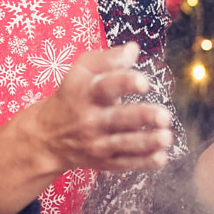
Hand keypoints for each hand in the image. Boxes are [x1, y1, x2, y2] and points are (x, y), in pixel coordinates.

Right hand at [20, 43, 172, 173]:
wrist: (47, 136)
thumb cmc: (72, 95)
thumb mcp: (81, 71)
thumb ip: (108, 59)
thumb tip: (134, 49)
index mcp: (86, 92)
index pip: (105, 87)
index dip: (125, 83)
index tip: (144, 82)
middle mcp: (90, 119)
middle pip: (118, 118)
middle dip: (142, 117)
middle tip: (165, 116)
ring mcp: (97, 143)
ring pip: (123, 144)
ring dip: (147, 142)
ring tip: (167, 137)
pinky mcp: (104, 162)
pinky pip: (125, 164)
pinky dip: (144, 162)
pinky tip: (162, 157)